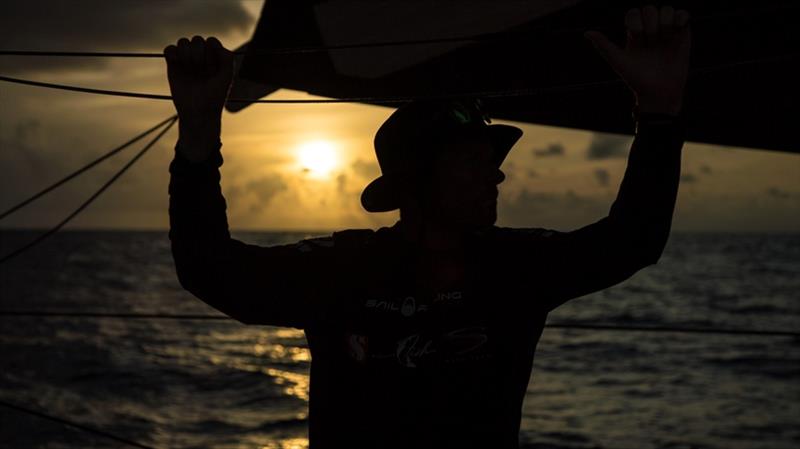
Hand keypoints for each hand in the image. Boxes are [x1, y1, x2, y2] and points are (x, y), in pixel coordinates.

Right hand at [164, 36, 233, 160]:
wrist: (197, 113)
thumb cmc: (214, 97)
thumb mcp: (227, 78)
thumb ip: (227, 58)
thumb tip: (213, 42)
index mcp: (215, 59)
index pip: (211, 41)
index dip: (211, 53)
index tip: (213, 70)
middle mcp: (201, 58)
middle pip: (197, 40)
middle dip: (199, 54)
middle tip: (201, 72)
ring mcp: (186, 61)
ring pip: (183, 42)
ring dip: (186, 54)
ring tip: (190, 69)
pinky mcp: (173, 66)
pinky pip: (170, 49)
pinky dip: (172, 53)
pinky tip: (177, 64)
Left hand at [584, 5, 690, 114]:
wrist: (659, 93)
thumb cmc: (636, 79)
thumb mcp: (618, 62)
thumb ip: (604, 46)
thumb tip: (586, 32)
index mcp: (634, 34)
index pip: (634, 13)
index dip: (636, 21)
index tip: (638, 38)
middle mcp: (650, 30)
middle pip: (649, 9)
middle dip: (650, 23)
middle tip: (652, 40)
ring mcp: (666, 32)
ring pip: (666, 9)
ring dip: (665, 20)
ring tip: (665, 37)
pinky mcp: (682, 34)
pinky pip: (683, 15)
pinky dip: (681, 17)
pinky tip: (677, 28)